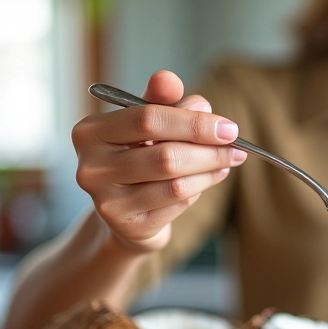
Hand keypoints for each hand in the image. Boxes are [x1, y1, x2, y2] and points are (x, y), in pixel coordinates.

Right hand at [72, 70, 245, 253]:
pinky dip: (200, 188)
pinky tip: (211, 177)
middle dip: (209, 150)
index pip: (148, 118)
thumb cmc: (139, 154)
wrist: (126, 211)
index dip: (194, 123)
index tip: (229, 128)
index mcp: (90, 132)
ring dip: (211, 170)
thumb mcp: (149, 123)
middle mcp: (91, 168)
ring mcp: (106, 202)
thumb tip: (200, 102)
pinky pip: (177, 204)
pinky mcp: (128, 227)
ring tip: (228, 161)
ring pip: (176, 183)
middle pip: (165, 155)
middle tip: (238, 148)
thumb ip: (167, 102)